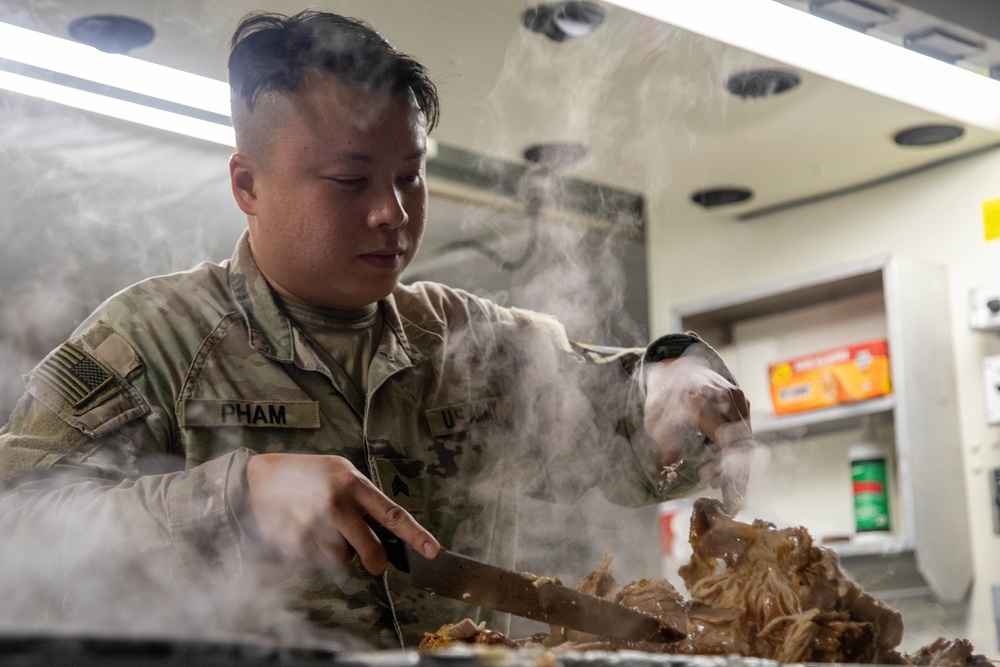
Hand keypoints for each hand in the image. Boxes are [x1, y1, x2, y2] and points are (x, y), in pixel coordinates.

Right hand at [245, 453, 439, 574]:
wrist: (259, 476)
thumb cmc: (306, 474)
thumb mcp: (340, 473)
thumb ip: (362, 499)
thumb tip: (385, 530)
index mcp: (353, 483)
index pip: (392, 513)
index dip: (415, 535)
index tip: (433, 551)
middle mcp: (335, 502)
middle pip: (370, 549)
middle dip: (376, 561)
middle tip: (375, 563)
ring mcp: (313, 522)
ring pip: (341, 559)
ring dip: (336, 553)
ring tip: (321, 531)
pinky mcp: (292, 538)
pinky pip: (316, 562)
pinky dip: (313, 554)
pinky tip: (302, 533)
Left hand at [643, 355, 753, 500]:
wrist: (676, 366)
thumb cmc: (664, 396)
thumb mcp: (655, 419)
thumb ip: (665, 442)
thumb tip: (668, 466)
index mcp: (702, 404)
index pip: (729, 442)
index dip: (731, 470)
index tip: (727, 491)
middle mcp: (725, 399)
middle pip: (743, 445)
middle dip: (735, 473)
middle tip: (723, 493)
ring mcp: (736, 397)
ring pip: (746, 439)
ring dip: (736, 462)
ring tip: (715, 477)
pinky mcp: (742, 399)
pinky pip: (745, 429)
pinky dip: (736, 448)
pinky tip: (721, 461)